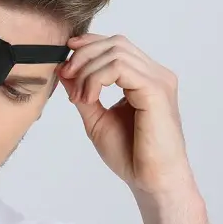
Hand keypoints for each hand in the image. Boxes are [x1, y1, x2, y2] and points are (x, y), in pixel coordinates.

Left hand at [58, 33, 195, 196]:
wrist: (150, 181)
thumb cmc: (130, 155)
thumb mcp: (96, 119)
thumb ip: (83, 93)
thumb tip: (64, 71)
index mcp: (144, 79)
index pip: (115, 46)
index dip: (87, 46)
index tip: (64, 64)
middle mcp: (155, 75)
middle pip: (114, 43)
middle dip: (83, 56)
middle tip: (66, 77)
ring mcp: (158, 80)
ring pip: (115, 52)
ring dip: (87, 70)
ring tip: (80, 97)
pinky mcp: (156, 91)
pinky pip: (120, 68)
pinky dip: (97, 79)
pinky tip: (89, 98)